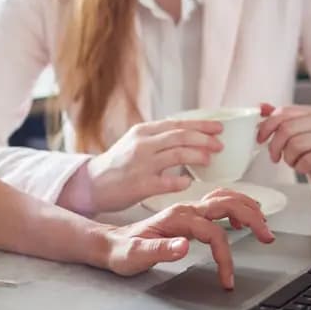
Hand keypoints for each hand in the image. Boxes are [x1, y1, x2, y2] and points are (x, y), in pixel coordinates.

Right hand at [59, 118, 224, 213]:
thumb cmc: (117, 165)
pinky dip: (181, 181)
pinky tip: (189, 182)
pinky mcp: (139, 185)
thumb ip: (158, 138)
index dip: (201, 125)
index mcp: (143, 132)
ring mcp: (141, 165)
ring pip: (176, 155)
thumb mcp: (135, 142)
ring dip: (197, 155)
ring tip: (209, 159)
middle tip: (219, 144)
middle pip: (180, 136)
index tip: (218, 127)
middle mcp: (142, 145)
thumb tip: (189, 137)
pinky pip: (166, 182)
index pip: (177, 124)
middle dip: (204, 139)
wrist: (91, 184)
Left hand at [99, 188, 274, 287]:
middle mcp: (185, 210)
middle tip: (267, 236)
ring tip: (264, 224)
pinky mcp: (189, 215)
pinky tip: (243, 217)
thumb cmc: (123, 251)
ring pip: (225, 198)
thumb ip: (160, 250)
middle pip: (226, 203)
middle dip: (251, 217)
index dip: (225, 255)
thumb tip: (184, 247)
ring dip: (247, 208)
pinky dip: (236, 206)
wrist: (110, 244)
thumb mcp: (136, 256)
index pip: (213, 232)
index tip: (227, 278)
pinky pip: (218, 203)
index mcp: (176, 219)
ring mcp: (188, 210)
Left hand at [256, 103, 310, 195]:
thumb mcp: (297, 134)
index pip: (282, 112)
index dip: (266, 126)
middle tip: (274, 157)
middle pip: (286, 129)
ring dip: (289, 159)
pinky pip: (308, 160)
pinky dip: (300, 167)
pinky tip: (303, 167)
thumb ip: (280, 121)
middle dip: (274, 146)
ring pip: (296, 145)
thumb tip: (260, 107)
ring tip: (294, 162)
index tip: (260, 139)